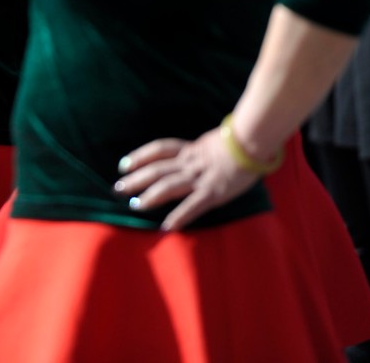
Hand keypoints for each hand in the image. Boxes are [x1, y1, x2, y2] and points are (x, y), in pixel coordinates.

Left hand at [114, 129, 259, 231]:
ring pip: (168, 186)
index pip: (159, 150)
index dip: (140, 156)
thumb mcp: (213, 143)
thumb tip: (194, 154)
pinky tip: (167, 226)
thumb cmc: (239, 142)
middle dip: (135, 180)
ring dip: (150, 197)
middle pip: (156, 169)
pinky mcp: (212, 193)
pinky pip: (192, 206)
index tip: (124, 164)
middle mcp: (190, 163)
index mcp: (190, 149)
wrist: (252, 142)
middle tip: (117, 189)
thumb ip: (200, 151)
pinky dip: (178, 216)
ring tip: (135, 206)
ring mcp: (199, 178)